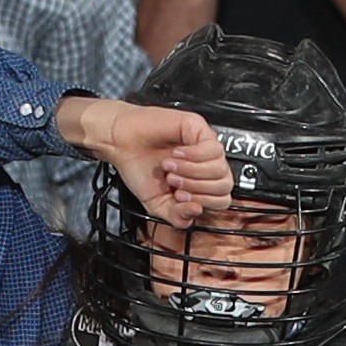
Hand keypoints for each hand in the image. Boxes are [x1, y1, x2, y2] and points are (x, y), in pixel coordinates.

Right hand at [53, 94, 232, 230]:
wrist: (120, 143)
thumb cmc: (138, 167)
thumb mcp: (157, 204)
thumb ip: (177, 216)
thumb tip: (196, 212)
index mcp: (200, 183)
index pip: (221, 201)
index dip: (202, 203)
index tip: (178, 197)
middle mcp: (206, 165)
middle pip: (224, 186)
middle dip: (197, 189)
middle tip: (173, 182)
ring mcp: (204, 146)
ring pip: (220, 168)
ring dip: (192, 172)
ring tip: (171, 167)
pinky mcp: (199, 129)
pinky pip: (212, 148)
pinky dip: (193, 156)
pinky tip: (176, 153)